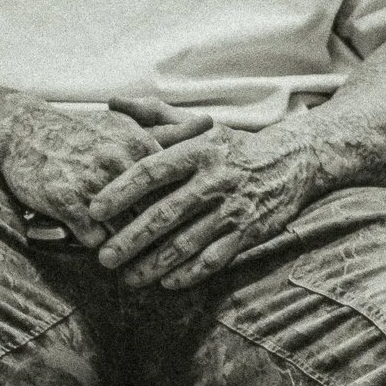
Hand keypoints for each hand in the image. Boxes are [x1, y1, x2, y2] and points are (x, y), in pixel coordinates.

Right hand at [0, 97, 213, 248]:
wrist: (25, 130)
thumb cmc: (81, 131)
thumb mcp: (125, 124)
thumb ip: (169, 130)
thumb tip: (209, 123)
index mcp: (139, 146)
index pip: (173, 190)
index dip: (181, 214)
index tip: (190, 230)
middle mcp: (119, 163)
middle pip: (152, 214)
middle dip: (160, 240)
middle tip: (166, 261)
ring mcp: (92, 182)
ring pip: (124, 230)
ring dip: (130, 251)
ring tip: (136, 267)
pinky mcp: (66, 200)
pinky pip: (93, 237)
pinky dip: (100, 247)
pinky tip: (102, 251)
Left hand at [86, 122, 322, 286]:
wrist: (290, 163)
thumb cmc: (231, 146)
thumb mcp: (197, 126)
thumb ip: (154, 116)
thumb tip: (113, 103)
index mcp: (197, 151)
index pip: (152, 171)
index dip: (121, 190)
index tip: (95, 209)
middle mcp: (213, 180)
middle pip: (165, 214)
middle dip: (131, 239)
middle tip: (103, 258)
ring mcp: (231, 209)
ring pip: (186, 243)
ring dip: (154, 265)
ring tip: (128, 278)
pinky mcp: (246, 233)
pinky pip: (213, 259)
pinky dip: (189, 274)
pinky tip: (167, 282)